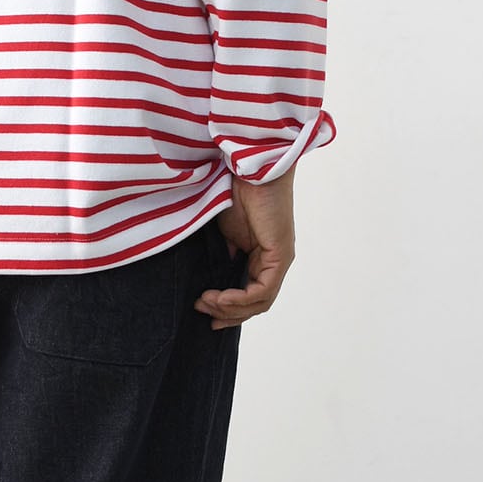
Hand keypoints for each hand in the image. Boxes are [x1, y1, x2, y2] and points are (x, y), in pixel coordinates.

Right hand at [194, 163, 296, 329]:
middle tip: (202, 311)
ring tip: (205, 302)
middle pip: (255, 304)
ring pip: (259, 302)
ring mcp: (279, 260)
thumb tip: (215, 272)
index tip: (203, 308)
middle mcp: (274, 261)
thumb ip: (224, 251)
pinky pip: (262, 291)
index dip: (228, 307)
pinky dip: (239, 299)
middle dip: (227, 313)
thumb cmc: (235, 190)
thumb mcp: (224, 229)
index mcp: (261, 255)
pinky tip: (220, 297)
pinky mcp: (281, 256)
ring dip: (230, 308)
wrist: (247, 168)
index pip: (250, 294)